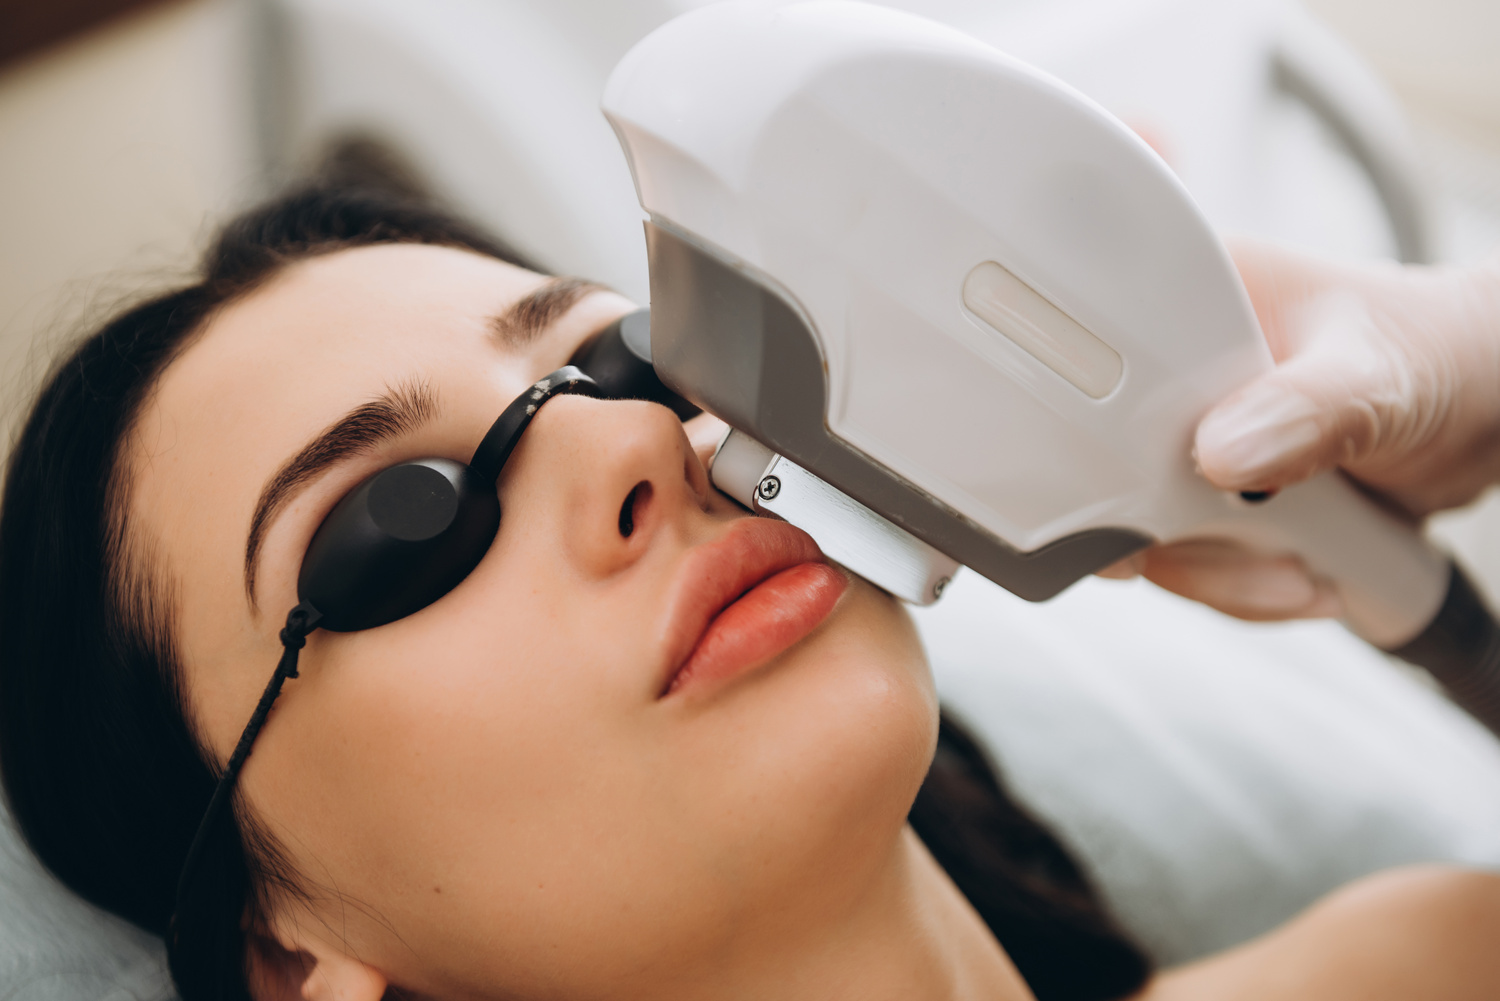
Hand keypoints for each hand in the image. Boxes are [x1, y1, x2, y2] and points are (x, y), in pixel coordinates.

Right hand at [1102, 240, 1499, 619]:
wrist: (1486, 411)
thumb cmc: (1438, 353)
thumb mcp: (1376, 373)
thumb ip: (1307, 409)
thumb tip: (1222, 452)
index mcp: (1182, 300)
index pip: (1092, 366)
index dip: (1091, 437)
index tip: (1136, 494)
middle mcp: (1167, 374)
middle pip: (1101, 469)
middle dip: (1172, 530)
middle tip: (1242, 536)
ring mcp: (1184, 441)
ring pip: (1145, 534)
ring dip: (1221, 572)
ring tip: (1298, 563)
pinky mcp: (1207, 498)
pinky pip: (1190, 563)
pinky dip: (1244, 587)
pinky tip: (1305, 568)